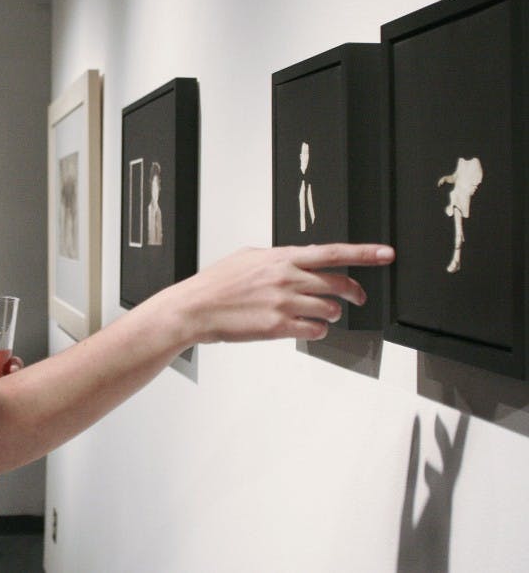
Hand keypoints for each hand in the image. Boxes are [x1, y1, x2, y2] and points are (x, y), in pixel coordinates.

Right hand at [142, 243, 394, 344]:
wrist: (196, 308)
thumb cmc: (217, 283)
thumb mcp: (248, 257)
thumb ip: (278, 257)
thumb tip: (298, 258)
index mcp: (282, 257)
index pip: (333, 252)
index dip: (364, 253)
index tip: (386, 254)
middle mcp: (287, 278)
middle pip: (339, 283)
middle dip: (354, 292)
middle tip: (357, 297)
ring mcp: (285, 303)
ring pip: (329, 309)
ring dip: (330, 313)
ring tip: (318, 313)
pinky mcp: (279, 327)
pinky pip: (315, 330)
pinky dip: (316, 330)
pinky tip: (305, 327)